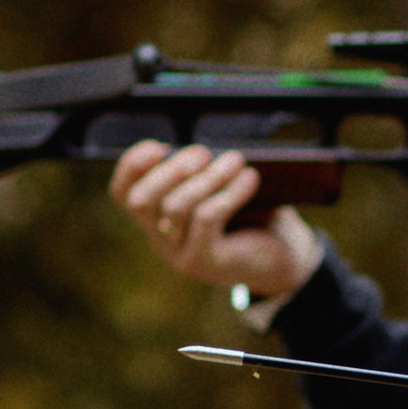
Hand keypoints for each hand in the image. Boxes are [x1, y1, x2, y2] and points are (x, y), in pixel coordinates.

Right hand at [107, 140, 322, 299]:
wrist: (284, 257)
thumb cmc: (250, 215)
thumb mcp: (220, 188)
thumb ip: (200, 172)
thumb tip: (200, 151)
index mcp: (157, 219)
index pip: (124, 193)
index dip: (132, 166)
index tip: (158, 146)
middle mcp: (162, 240)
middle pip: (141, 201)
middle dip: (169, 170)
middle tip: (203, 152)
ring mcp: (181, 254)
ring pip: (176, 208)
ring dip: (206, 178)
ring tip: (236, 160)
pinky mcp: (207, 262)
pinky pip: (206, 219)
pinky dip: (228, 193)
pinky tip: (249, 178)